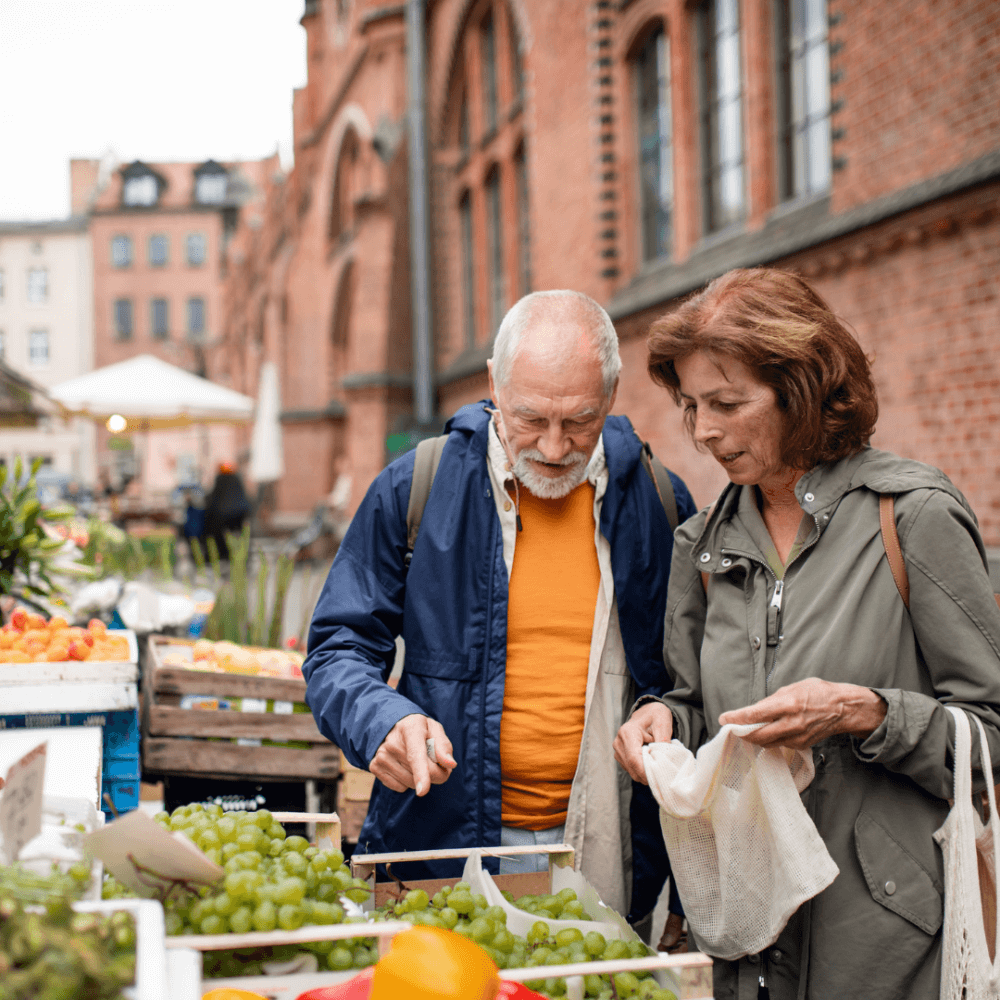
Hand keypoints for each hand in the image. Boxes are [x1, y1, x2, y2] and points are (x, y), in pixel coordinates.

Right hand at [369, 714, 456, 795]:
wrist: (394, 726)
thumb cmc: (420, 729)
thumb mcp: (435, 729)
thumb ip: (444, 746)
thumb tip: (450, 764)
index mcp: (410, 728)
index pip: (415, 755)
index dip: (421, 773)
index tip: (422, 791)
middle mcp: (392, 742)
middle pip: (418, 773)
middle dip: (435, 774)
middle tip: (437, 763)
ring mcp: (381, 755)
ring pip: (409, 783)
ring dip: (420, 779)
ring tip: (419, 762)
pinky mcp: (375, 767)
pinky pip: (399, 787)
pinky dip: (407, 782)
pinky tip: (404, 766)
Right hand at [613, 702, 673, 783]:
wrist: (648, 713)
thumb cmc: (656, 716)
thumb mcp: (663, 723)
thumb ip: (663, 741)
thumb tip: (664, 760)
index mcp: (627, 732)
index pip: (634, 759)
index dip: (646, 771)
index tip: (661, 776)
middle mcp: (619, 742)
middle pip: (632, 767)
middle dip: (648, 775)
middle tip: (665, 775)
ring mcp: (618, 750)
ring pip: (632, 771)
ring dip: (646, 774)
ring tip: (659, 767)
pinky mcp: (621, 756)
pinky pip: (632, 770)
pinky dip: (643, 772)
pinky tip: (652, 765)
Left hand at [718, 678, 886, 748]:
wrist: (843, 708)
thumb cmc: (817, 692)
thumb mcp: (790, 688)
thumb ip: (771, 701)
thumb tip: (754, 711)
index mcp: (787, 704)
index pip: (755, 714)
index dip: (736, 718)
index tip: (724, 718)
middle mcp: (791, 723)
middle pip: (757, 735)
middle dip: (741, 733)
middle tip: (731, 728)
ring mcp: (797, 737)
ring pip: (766, 743)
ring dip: (753, 738)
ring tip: (745, 730)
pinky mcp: (801, 745)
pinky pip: (779, 745)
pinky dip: (768, 740)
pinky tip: (764, 733)